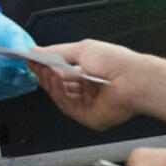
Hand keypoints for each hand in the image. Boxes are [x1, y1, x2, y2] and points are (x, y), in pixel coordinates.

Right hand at [30, 39, 145, 130]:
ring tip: (45, 70)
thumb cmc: (115, 61)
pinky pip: (67, 106)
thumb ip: (57, 51)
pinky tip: (54, 80)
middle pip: (60, 85)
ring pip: (61, 96)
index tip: (34, 59)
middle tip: (35, 65)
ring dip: (50, 83)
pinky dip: (58, 93)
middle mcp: (89, 88)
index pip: (63, 71)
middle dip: (46, 74)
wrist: (132, 78)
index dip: (48, 65)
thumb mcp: (82, 49)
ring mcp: (88, 103)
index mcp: (90, 72)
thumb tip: (38, 50)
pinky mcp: (88, 117)